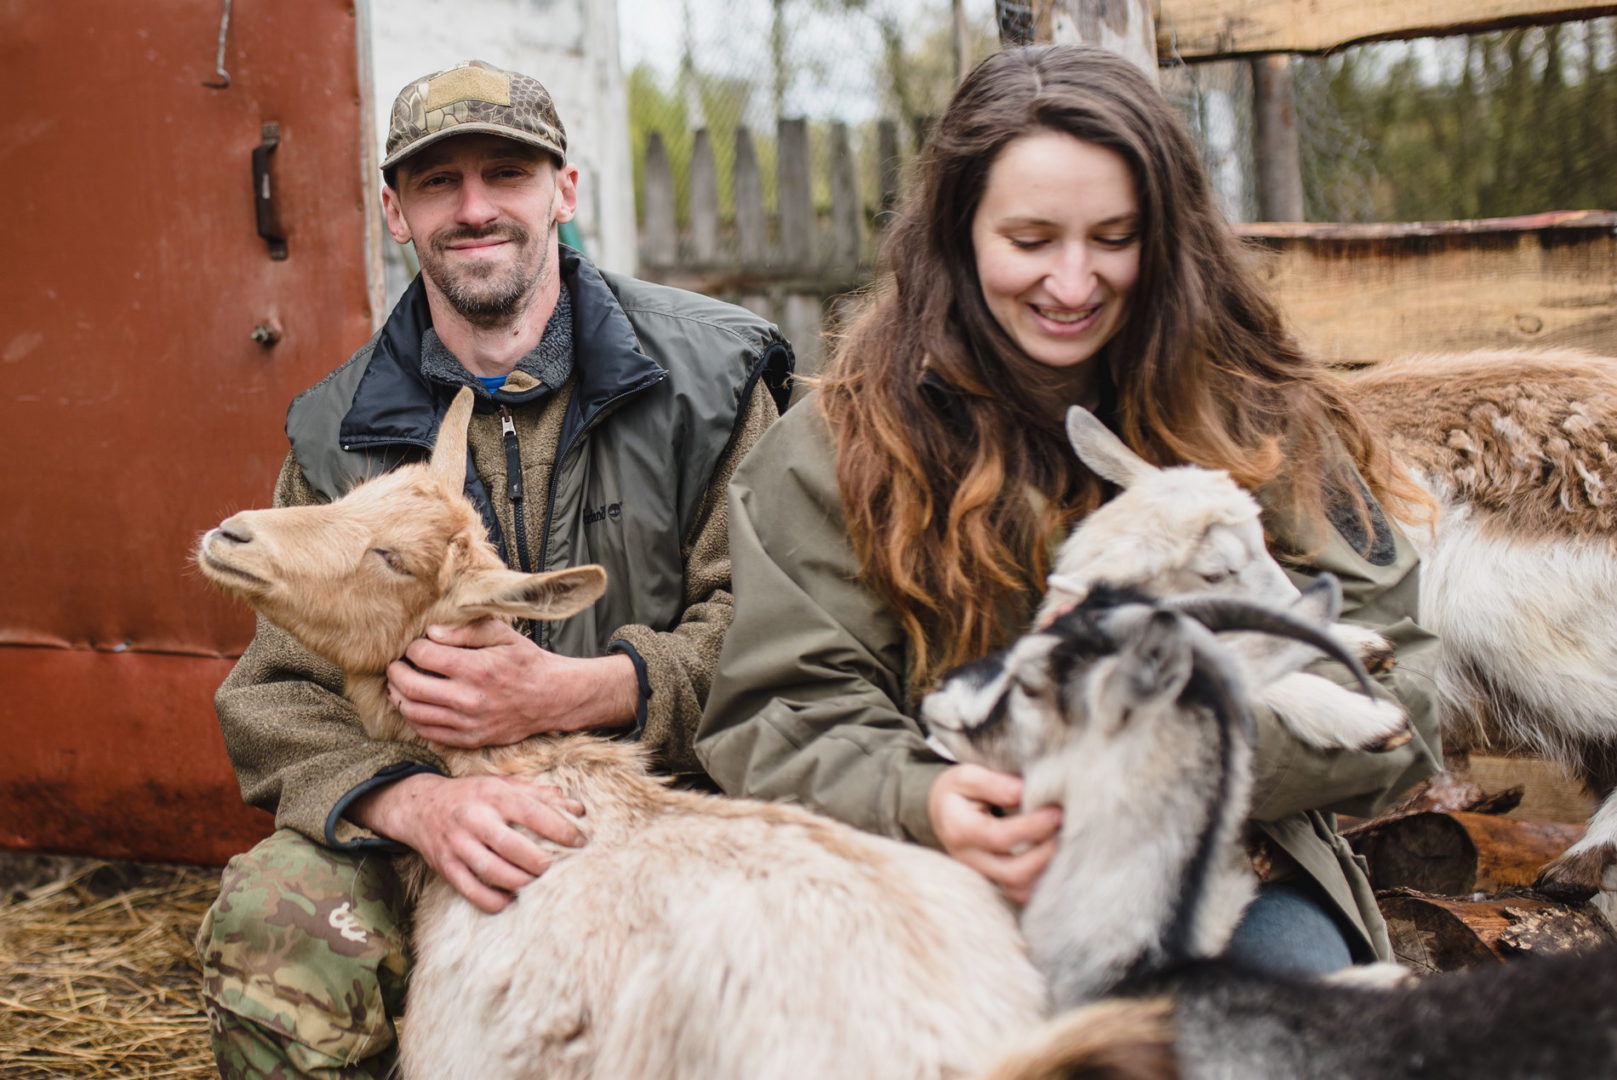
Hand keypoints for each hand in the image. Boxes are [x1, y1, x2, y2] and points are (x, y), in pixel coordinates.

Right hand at [350, 772, 585, 912]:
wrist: (420, 806)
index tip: (581, 842)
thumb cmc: (472, 795)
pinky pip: (472, 892)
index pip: (533, 813)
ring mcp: (458, 845)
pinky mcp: (446, 867)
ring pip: (494, 872)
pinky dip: (495, 901)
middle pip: (514, 847)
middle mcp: (475, 819)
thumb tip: (576, 808)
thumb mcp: (502, 784)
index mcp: (493, 795)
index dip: (560, 829)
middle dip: (541, 862)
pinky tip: (512, 899)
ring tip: (539, 885)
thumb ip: (539, 793)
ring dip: (522, 883)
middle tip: (559, 869)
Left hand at [386, 619, 637, 746]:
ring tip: (400, 684)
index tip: (417, 646)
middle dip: (396, 672)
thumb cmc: (526, 662)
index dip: (413, 648)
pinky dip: (413, 717)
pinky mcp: (469, 739)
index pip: (423, 656)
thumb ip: (466, 630)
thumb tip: (431, 633)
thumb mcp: (502, 634)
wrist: (552, 698)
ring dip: (398, 695)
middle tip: (396, 665)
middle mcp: (468, 698)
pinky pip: (427, 732)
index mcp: (476, 668)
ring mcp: (467, 723)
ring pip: (413, 712)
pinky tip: (414, 704)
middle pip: (409, 686)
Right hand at [928, 764, 1061, 904]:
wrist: (944, 813)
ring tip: (1061, 842)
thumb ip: (994, 783)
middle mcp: (969, 860)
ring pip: (1020, 890)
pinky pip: (1022, 893)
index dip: (1033, 826)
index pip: (1001, 837)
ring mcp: (982, 876)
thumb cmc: (958, 792)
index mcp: (960, 830)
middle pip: (1014, 873)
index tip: (1056, 811)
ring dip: (1046, 870)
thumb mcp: (966, 776)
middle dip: (1045, 853)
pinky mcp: (995, 883)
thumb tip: (1024, 792)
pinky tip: (1054, 856)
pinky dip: (1042, 879)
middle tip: (1064, 829)